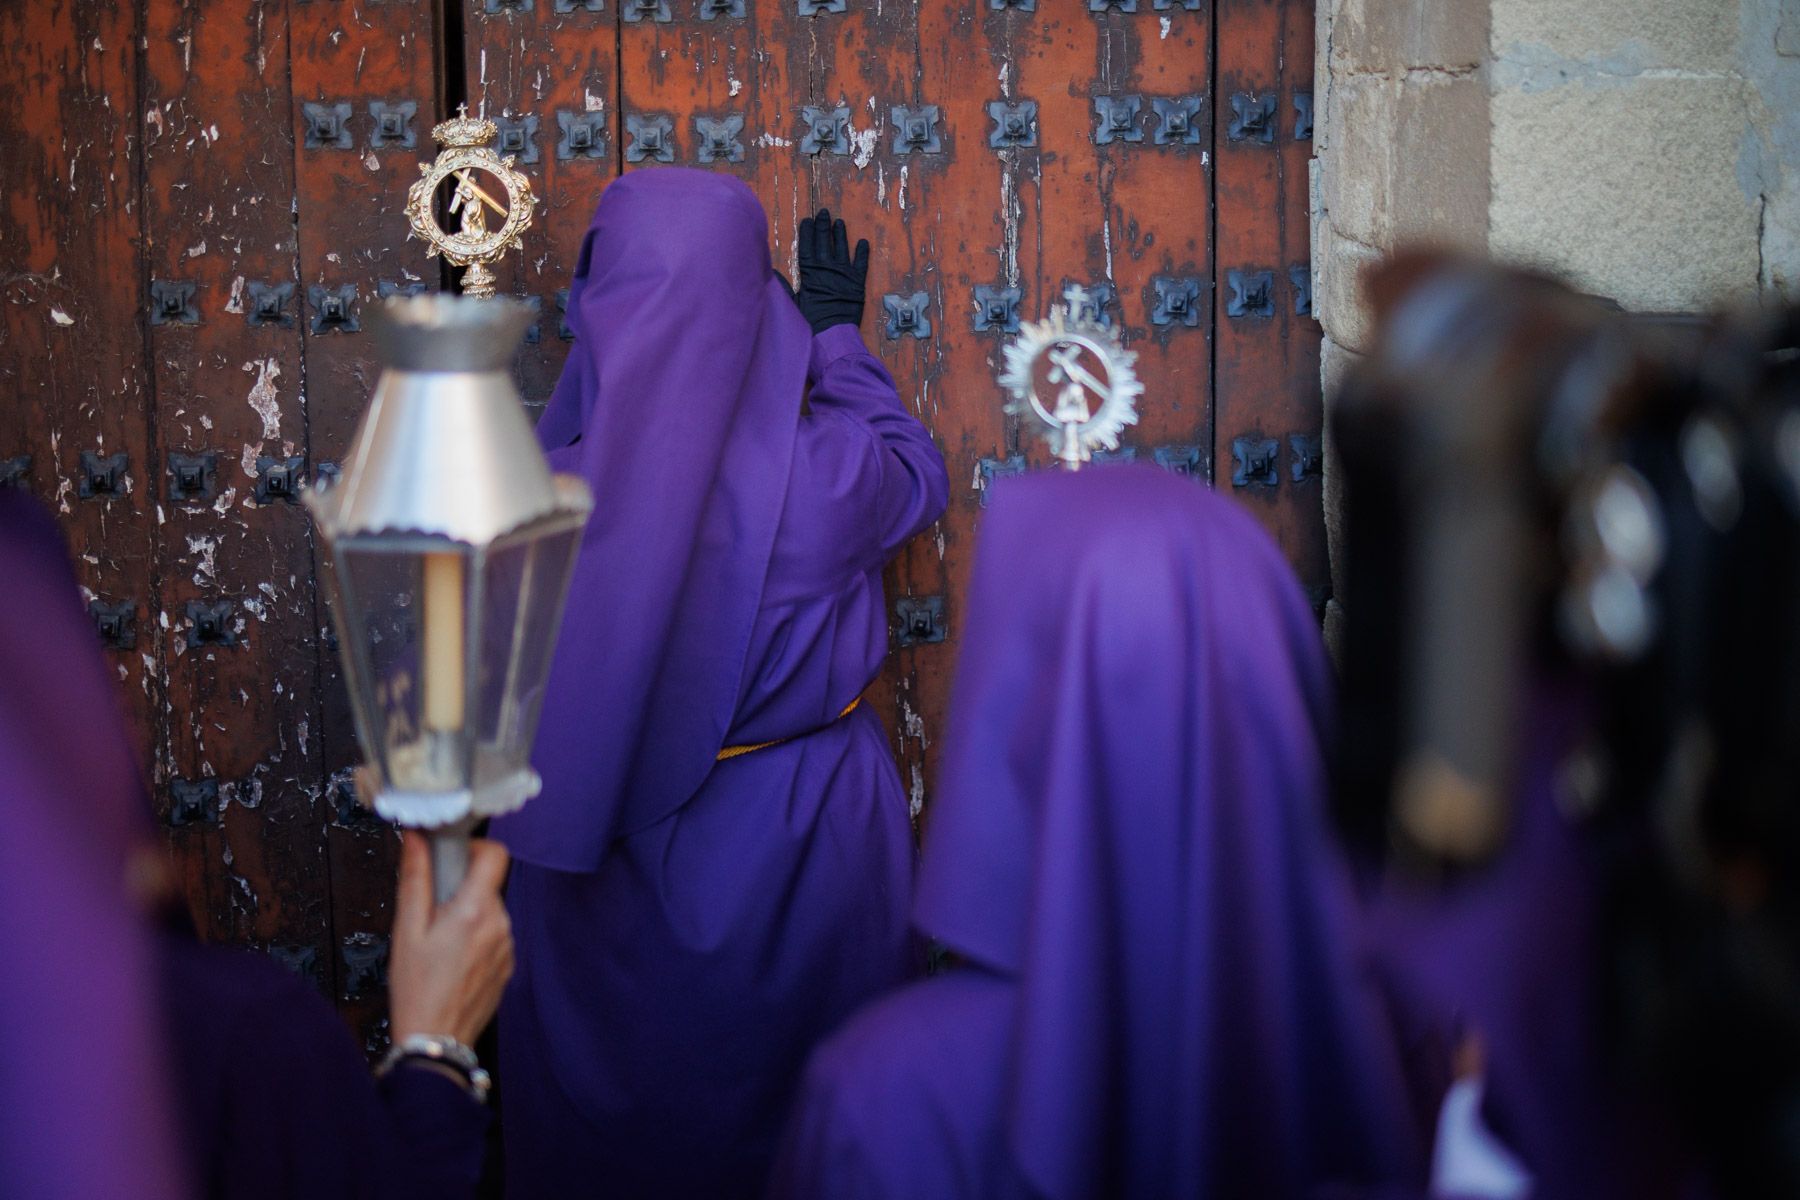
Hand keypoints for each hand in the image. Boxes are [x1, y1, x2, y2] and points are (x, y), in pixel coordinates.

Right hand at [387, 832, 513, 1048]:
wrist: (435, 1040)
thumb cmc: (416, 988)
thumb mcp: (407, 930)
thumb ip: (415, 879)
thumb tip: (416, 838)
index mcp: (475, 911)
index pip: (496, 854)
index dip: (474, 847)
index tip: (451, 856)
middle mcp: (500, 925)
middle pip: (488, 884)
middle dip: (461, 886)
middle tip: (431, 909)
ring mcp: (508, 946)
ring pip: (490, 911)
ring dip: (468, 914)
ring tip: (438, 941)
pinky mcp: (508, 964)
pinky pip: (494, 935)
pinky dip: (475, 937)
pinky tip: (451, 960)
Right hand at [794, 207, 870, 334]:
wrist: (831, 335)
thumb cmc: (810, 323)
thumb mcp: (792, 305)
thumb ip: (783, 287)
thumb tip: (771, 271)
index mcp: (810, 273)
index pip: (807, 248)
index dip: (807, 233)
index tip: (807, 219)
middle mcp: (827, 269)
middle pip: (824, 243)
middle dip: (823, 226)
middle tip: (824, 212)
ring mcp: (844, 274)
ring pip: (842, 249)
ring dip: (840, 235)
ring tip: (839, 222)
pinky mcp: (858, 283)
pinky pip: (861, 264)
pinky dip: (863, 253)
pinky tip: (863, 242)